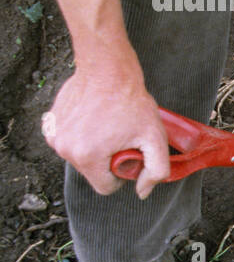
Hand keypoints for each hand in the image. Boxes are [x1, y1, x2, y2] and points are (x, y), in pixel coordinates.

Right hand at [44, 65, 169, 198]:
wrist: (107, 69)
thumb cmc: (132, 102)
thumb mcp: (155, 138)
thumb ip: (156, 170)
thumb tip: (142, 192)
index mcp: (87, 157)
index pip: (105, 187)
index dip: (122, 175)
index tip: (129, 155)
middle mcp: (64, 149)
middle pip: (92, 172)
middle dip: (108, 160)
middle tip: (121, 137)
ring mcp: (53, 135)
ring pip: (80, 157)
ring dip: (95, 147)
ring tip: (108, 125)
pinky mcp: (50, 124)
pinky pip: (69, 141)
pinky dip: (82, 134)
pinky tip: (94, 118)